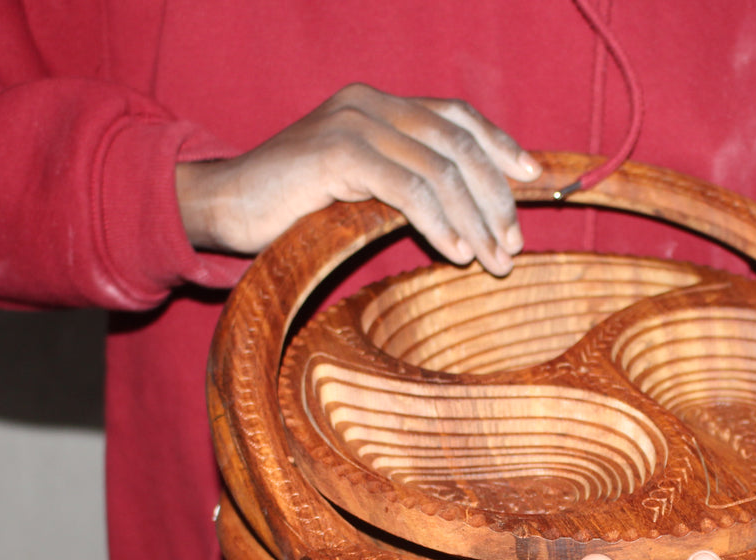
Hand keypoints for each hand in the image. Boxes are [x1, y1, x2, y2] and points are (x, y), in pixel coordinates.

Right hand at [175, 84, 540, 275]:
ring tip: (492, 260)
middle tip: (514, 245)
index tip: (533, 180)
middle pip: (458, 144)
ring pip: (440, 170)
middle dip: (495, 197)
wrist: (222, 206)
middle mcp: (370, 103)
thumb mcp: (359, 187)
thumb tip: (470, 214)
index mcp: (378, 104)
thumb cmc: (292, 207)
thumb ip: (405, 183)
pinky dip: (438, 223)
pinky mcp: (338, 153)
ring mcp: (353, 124)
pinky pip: (407, 189)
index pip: (456, 117)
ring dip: (474, 220)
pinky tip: (454, 253)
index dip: (499, 145)